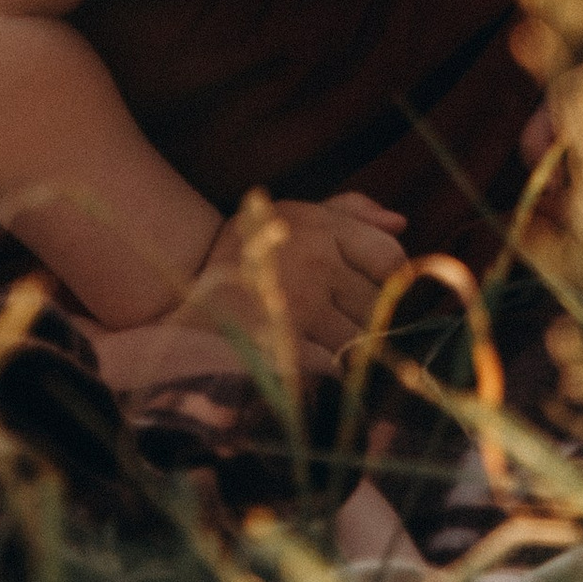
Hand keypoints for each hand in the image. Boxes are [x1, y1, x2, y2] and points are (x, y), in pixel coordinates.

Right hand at [172, 188, 409, 380]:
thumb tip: (402, 223)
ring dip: (347, 345)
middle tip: (340, 317)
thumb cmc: (250, 246)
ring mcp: (301, 308)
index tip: (370, 287)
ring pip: (358, 339)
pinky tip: (304, 356)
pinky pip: (330, 366)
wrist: (180, 281)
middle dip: (367, 316)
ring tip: (320, 337)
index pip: (389, 258)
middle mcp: (317, 265)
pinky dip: (324, 368)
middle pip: (377, 305)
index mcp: (324, 228)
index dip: (389, 278)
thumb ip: (352, 212)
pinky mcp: (283, 346)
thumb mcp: (297, 214)